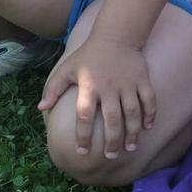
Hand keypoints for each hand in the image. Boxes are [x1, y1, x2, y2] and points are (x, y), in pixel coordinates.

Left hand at [38, 34, 156, 159]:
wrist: (115, 36)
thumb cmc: (88, 56)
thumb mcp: (67, 69)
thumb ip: (54, 88)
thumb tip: (41, 108)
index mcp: (89, 86)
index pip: (84, 115)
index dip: (83, 135)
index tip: (82, 151)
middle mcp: (109, 87)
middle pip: (112, 119)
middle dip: (112, 140)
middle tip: (110, 156)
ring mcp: (128, 84)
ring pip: (133, 113)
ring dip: (132, 132)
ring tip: (130, 147)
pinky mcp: (142, 79)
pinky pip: (149, 100)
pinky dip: (150, 114)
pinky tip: (147, 127)